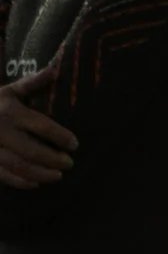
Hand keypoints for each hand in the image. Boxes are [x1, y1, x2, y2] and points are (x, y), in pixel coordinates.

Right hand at [0, 69, 74, 189]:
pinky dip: (20, 181)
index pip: (41, 126)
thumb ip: (33, 82)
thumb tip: (56, 69)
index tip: (75, 144)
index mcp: (11, 112)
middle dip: (53, 159)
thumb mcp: (10, 90)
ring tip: (58, 175)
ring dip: (40, 173)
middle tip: (70, 163)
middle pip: (31, 150)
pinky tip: (35, 183)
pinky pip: (2, 175)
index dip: (60, 137)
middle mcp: (0, 131)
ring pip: (18, 166)